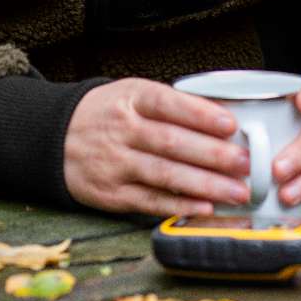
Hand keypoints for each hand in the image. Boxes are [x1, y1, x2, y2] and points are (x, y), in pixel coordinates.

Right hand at [63, 78, 251, 216]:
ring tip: (237, 191)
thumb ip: (171, 104)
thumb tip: (222, 119)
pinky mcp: (112, 194)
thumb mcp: (132, 93)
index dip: (200, 114)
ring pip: (165, 175)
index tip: (231, 124)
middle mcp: (122, 130)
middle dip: (213, 155)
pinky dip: (180, 205)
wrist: (55, 138)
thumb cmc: (107, 113)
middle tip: (245, 164)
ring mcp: (115, 163)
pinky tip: (205, 208)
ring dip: (205, 185)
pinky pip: (150, 201)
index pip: (168, 103)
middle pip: (171, 143)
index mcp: (131, 98)